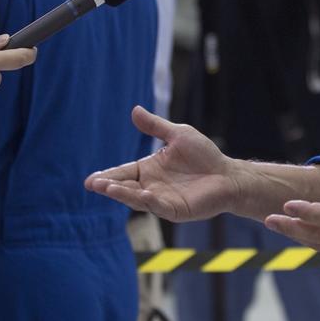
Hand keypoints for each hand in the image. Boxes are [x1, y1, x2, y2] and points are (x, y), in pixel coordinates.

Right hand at [85, 105, 241, 221]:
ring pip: (138, 199)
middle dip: (110, 186)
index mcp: (149, 170)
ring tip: (109, 188)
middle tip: (94, 184)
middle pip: (126, 187)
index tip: (92, 179)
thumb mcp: (177, 134)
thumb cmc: (204, 155)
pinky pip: (159, 206)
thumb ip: (155, 126)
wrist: (228, 174)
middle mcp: (152, 186)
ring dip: (123, 194)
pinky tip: (142, 193)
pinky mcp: (176, 210)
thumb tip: (135, 110)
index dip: (108, 175)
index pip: (124, 173)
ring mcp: (163, 200)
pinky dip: (149, 201)